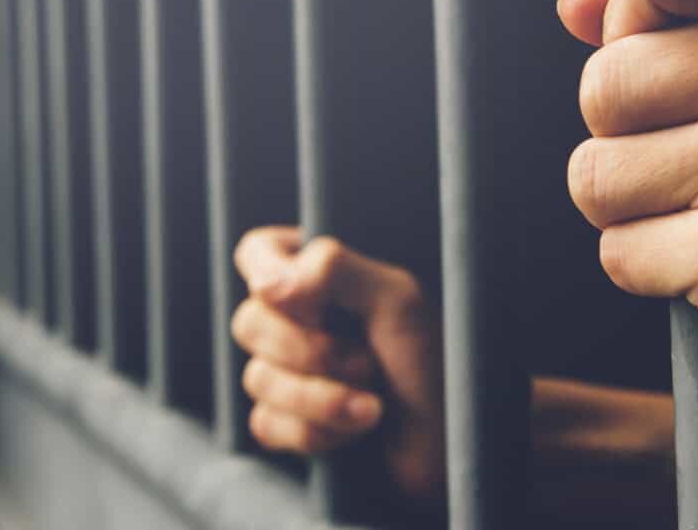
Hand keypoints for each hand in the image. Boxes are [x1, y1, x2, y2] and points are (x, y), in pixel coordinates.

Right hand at [230, 227, 444, 498]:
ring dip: (321, 398)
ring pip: (257, 379)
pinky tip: (356, 431)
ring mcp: (287, 372)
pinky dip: (316, 431)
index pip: (259, 251)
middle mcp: (297, 319)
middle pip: (249, 321)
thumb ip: (333, 270)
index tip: (295, 297)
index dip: (266, 273)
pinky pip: (266, 424)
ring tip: (373, 406)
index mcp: (320, 275)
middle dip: (308, 352)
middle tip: (367, 362)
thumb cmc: (433, 364)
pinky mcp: (287, 422)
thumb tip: (266, 285)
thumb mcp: (396, 300)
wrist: (448, 446)